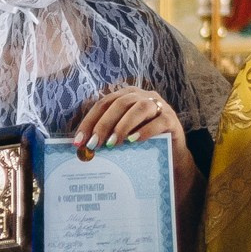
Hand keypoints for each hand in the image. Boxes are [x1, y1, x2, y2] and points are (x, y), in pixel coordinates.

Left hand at [71, 86, 185, 158]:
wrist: (171, 155)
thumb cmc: (142, 143)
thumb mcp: (123, 136)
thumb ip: (108, 135)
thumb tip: (84, 146)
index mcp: (127, 96)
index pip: (104, 103)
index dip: (90, 121)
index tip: (79, 141)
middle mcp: (143, 96)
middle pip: (120, 104)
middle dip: (104, 124)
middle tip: (94, 144)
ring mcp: (160, 106)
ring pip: (139, 108)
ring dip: (123, 126)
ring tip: (112, 144)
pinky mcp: (172, 119)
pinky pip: (159, 121)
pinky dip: (144, 131)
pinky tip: (133, 141)